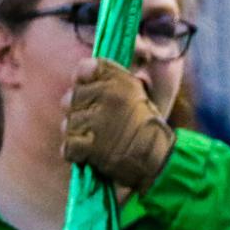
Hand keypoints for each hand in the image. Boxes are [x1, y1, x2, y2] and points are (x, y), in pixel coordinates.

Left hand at [62, 58, 175, 189]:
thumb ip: (112, 81)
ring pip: (69, 123)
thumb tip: (82, 70)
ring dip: (78, 134)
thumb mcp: (138, 95)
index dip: (83, 80)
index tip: (92, 92)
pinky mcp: (91, 146)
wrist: (161, 161)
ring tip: (98, 141)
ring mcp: (98, 122)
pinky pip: (68, 145)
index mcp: (121, 83)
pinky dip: (75, 152)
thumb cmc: (150, 129)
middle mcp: (108, 97)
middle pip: (71, 97)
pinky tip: (89, 154)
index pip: (86, 68)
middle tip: (98, 124)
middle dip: (79, 111)